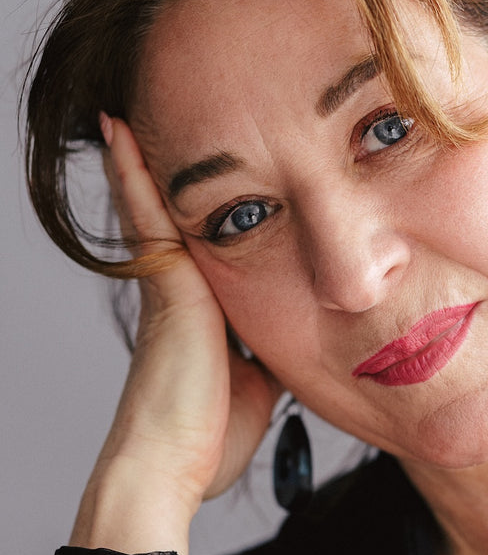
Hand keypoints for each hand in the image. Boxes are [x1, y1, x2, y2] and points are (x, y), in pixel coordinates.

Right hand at [70, 116, 280, 554]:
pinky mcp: (163, 287)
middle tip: (183, 105)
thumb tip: (296, 340)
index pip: (214, 238)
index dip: (217, 199)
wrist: (175, 462)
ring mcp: (169, 283)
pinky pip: (147, 217)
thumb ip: (272, 351)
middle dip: (187, 162)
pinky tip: (125, 130)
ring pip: (161, 202)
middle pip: (186, 209)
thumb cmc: (212, 433)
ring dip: (152, 154)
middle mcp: (183, 286)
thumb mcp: (260, 380)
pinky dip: (134, 174)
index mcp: (208, 307)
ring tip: (145, 92)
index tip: (231, 161)